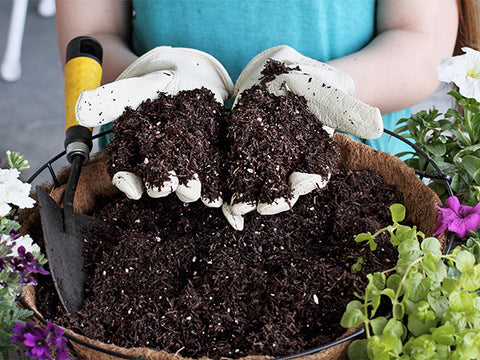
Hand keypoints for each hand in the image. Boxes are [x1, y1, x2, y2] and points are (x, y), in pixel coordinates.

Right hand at [75, 47, 233, 205]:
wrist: (195, 78)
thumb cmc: (159, 84)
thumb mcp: (135, 88)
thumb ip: (110, 100)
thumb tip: (81, 111)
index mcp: (137, 154)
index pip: (126, 175)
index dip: (127, 183)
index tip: (134, 188)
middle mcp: (161, 166)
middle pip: (158, 186)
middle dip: (163, 188)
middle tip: (171, 184)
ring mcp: (186, 167)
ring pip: (186, 188)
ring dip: (190, 191)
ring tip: (194, 188)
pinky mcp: (210, 163)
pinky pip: (212, 180)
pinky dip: (215, 191)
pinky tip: (218, 198)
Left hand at [222, 45, 382, 229]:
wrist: (283, 75)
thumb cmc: (313, 84)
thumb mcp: (331, 94)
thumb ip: (350, 111)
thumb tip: (376, 126)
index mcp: (313, 157)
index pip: (312, 176)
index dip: (303, 184)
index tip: (292, 188)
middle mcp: (290, 164)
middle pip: (281, 188)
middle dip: (270, 200)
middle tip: (257, 209)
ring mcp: (266, 159)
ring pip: (257, 184)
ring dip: (246, 198)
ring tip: (235, 209)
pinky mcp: (244, 149)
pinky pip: (236, 169)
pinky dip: (228, 182)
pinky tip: (218, 193)